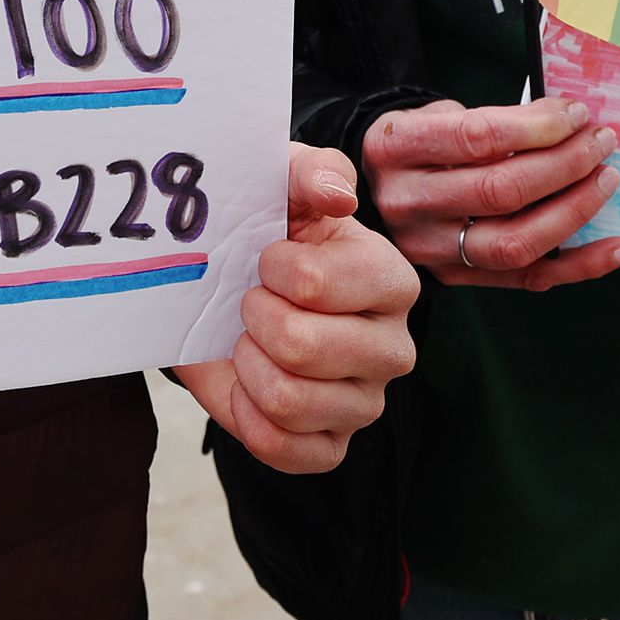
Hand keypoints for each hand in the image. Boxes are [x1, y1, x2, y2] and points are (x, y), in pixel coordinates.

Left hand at [172, 144, 417, 473]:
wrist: (226, 292)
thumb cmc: (267, 231)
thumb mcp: (285, 183)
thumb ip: (314, 171)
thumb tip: (337, 195)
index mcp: (391, 279)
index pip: (315, 284)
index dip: (272, 269)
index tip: (268, 256)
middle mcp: (392, 347)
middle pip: (302, 347)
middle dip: (255, 318)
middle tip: (252, 302)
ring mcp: (365, 402)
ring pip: (288, 401)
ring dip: (248, 365)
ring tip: (251, 341)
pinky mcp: (332, 447)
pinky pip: (283, 449)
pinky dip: (248, 415)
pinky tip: (249, 385)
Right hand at [361, 97, 619, 290]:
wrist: (372, 191)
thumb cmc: (419, 145)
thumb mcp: (435, 115)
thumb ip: (492, 120)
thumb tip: (569, 122)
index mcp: (397, 149)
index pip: (477, 138)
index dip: (538, 127)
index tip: (578, 114)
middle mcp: (409, 203)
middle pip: (500, 191)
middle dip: (565, 164)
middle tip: (602, 142)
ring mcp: (431, 249)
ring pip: (516, 242)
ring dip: (575, 211)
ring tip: (607, 179)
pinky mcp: (457, 278)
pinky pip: (529, 279)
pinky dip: (582, 265)